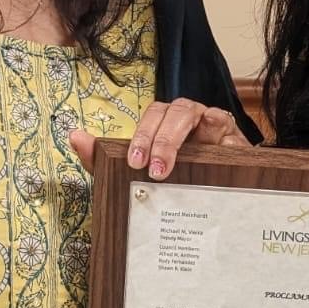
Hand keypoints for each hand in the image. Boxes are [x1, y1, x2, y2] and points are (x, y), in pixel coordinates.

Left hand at [70, 98, 249, 178]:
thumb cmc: (178, 179)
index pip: (152, 116)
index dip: (143, 134)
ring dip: (182, 137)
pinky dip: (221, 135)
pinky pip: (225, 125)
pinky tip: (215, 150)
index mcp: (165, 124)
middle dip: (161, 138)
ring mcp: (212, 125)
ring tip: (171, 166)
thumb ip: (105, 159)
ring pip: (199, 113)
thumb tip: (75, 137)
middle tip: (152, 169)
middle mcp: (188, 120)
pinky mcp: (234, 136)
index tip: (136, 161)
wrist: (221, 195)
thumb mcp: (138, 175)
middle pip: (175, 112)